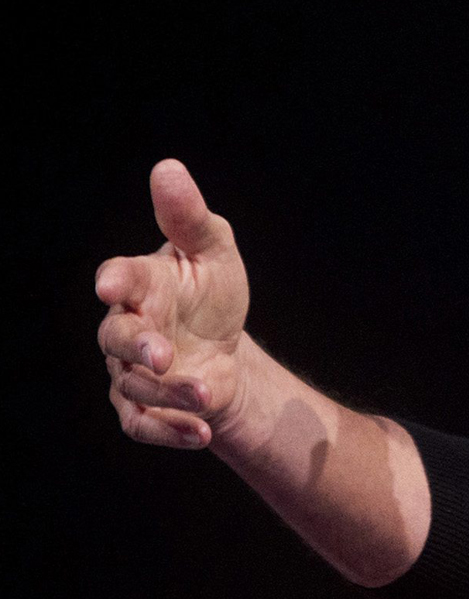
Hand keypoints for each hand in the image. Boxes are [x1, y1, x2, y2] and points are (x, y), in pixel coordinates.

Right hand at [96, 159, 249, 448]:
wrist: (224, 346)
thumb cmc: (212, 292)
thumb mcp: (214, 251)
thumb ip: (189, 217)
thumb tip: (167, 168)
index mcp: (141, 285)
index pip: (119, 279)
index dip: (115, 282)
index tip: (113, 286)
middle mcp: (127, 328)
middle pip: (117, 338)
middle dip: (138, 346)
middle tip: (163, 354)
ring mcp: (130, 371)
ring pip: (136, 385)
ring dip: (171, 391)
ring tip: (207, 392)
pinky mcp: (144, 407)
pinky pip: (144, 425)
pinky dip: (172, 430)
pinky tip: (202, 430)